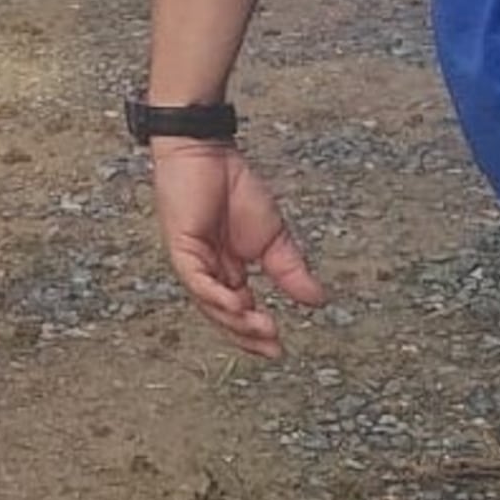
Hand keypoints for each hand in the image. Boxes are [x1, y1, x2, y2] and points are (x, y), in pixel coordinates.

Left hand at [150, 141, 326, 358]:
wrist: (208, 150)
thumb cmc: (234, 187)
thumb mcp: (273, 237)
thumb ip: (291, 270)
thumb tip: (318, 301)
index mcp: (228, 271)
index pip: (239, 312)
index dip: (256, 334)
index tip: (279, 349)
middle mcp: (208, 271)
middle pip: (223, 315)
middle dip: (246, 335)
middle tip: (272, 346)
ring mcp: (192, 260)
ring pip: (209, 303)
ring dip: (234, 320)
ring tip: (262, 329)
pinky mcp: (181, 246)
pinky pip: (195, 280)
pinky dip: (216, 296)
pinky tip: (237, 305)